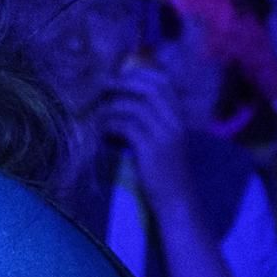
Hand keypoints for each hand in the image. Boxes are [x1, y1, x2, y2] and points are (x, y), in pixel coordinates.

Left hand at [92, 62, 195, 209]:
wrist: (177, 202)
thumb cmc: (166, 172)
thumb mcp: (163, 141)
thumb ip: (151, 121)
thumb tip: (119, 103)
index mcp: (179, 117)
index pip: (163, 82)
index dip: (139, 74)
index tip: (118, 77)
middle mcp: (175, 122)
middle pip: (149, 88)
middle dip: (122, 83)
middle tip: (101, 87)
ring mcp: (165, 135)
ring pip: (135, 106)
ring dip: (111, 106)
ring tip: (98, 114)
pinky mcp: (151, 150)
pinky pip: (126, 126)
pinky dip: (111, 125)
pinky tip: (102, 132)